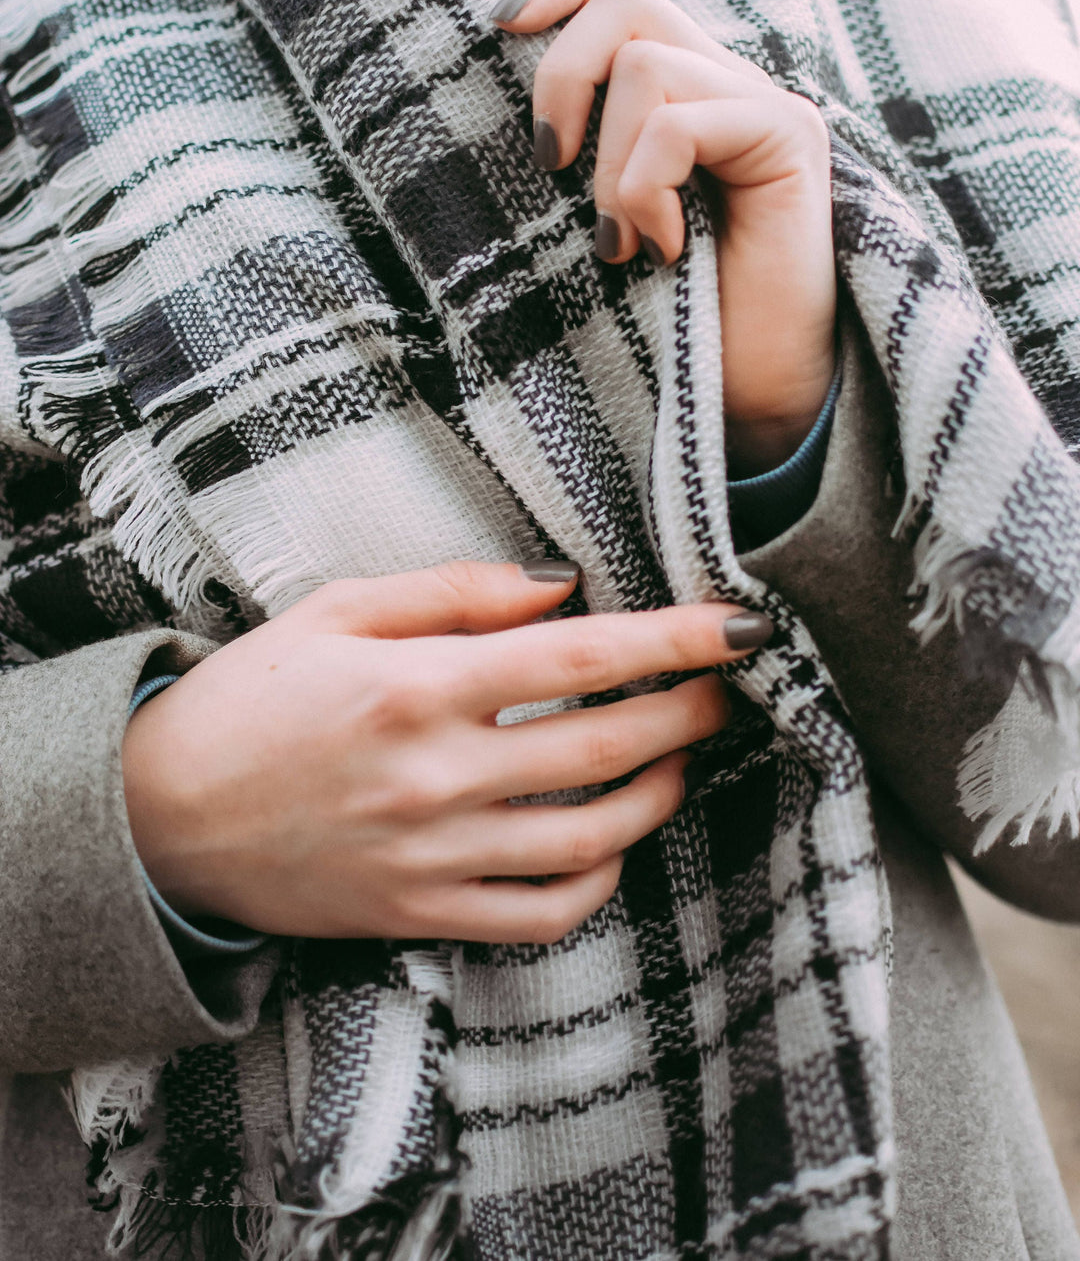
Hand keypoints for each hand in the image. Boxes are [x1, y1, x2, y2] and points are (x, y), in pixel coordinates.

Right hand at [122, 561, 771, 942]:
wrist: (162, 818)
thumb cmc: (250, 699)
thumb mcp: (336, 611)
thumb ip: (455, 590)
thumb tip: (561, 588)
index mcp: (418, 687)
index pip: (584, 660)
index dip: (677, 640)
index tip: (738, 627)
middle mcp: (437, 775)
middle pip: (608, 747)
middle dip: (688, 711)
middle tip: (720, 687)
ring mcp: (434, 855)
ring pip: (592, 835)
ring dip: (658, 792)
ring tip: (679, 757)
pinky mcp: (422, 913)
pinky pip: (542, 912)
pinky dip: (597, 879)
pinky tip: (609, 838)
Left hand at [492, 0, 836, 474]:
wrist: (752, 397)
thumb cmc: (666, 319)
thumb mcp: (597, 219)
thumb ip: (574, 148)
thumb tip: (492, 89)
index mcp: (677, 90)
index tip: (498, 25)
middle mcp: (724, 81)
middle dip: (561, 76)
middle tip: (549, 167)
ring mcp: (762, 103)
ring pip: (646, 64)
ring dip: (608, 166)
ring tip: (620, 243)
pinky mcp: (790, 136)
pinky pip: (681, 123)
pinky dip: (647, 189)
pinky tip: (665, 251)